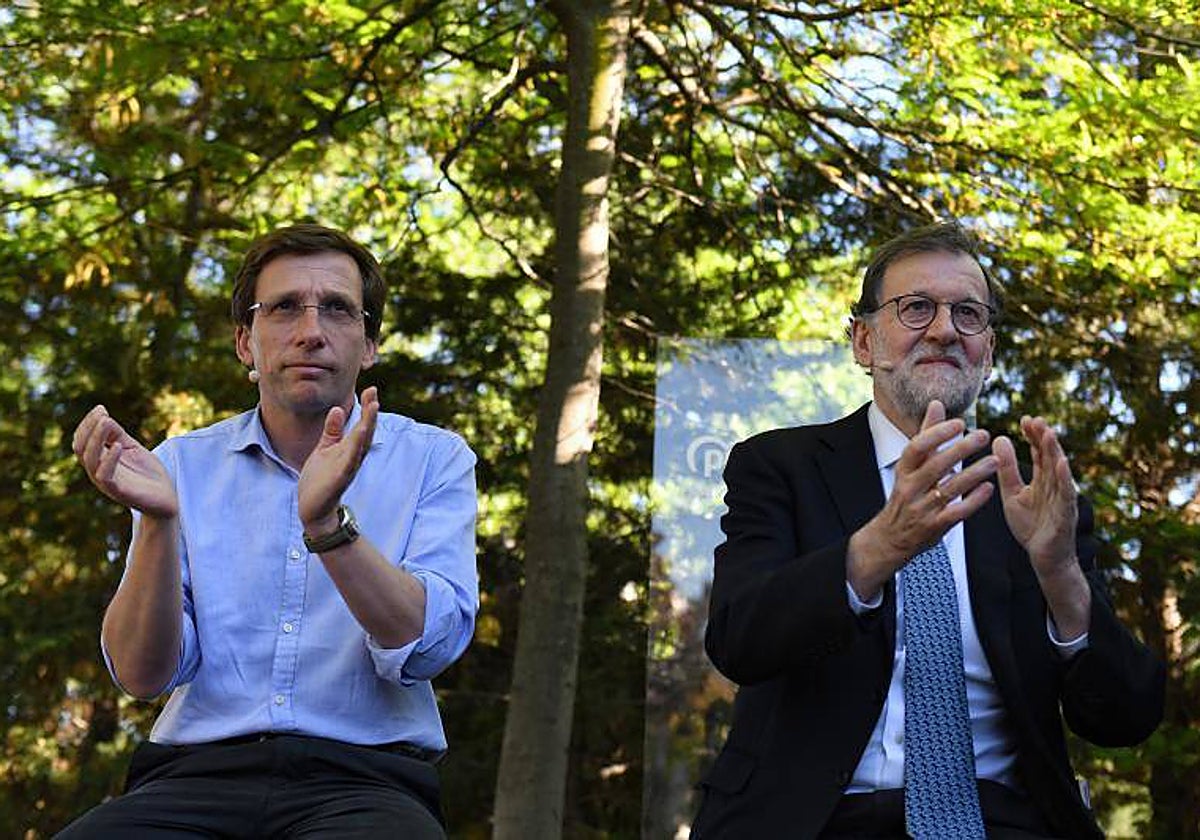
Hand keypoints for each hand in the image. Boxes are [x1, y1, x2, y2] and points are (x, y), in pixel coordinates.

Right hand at [72, 405, 177, 518]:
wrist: (166, 499)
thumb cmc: (148, 474)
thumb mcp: (133, 448)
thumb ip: (118, 435)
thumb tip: (104, 417)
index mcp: (99, 461)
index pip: (82, 441)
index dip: (88, 424)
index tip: (100, 408)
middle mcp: (98, 471)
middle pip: (81, 448)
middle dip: (89, 428)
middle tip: (102, 414)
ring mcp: (106, 483)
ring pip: (90, 460)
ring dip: (96, 438)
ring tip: (106, 422)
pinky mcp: (118, 492)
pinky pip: (105, 476)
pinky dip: (109, 460)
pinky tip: (117, 446)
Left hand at [298, 387, 378, 532]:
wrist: (312, 509)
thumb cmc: (319, 480)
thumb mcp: (324, 449)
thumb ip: (332, 431)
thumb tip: (338, 409)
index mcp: (348, 449)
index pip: (361, 425)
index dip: (367, 408)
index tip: (371, 388)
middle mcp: (352, 457)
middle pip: (365, 432)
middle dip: (371, 413)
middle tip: (374, 393)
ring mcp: (347, 468)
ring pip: (361, 445)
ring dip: (367, 427)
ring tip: (373, 408)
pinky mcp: (339, 479)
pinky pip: (350, 462)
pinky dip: (355, 449)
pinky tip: (359, 437)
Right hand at [848, 401, 996, 598]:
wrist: (891, 537)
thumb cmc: (906, 494)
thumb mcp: (910, 466)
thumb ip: (926, 435)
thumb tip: (936, 404)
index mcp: (904, 471)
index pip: (916, 448)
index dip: (936, 434)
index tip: (959, 422)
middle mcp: (910, 488)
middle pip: (935, 466)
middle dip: (960, 450)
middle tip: (983, 435)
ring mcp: (922, 509)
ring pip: (949, 489)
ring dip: (973, 474)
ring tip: (995, 461)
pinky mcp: (935, 527)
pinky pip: (956, 513)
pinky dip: (973, 501)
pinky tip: (989, 488)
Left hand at [993, 416, 1077, 574]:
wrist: (1044, 559)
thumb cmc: (1031, 526)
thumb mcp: (1012, 494)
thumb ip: (1007, 469)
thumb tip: (999, 438)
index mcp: (1042, 480)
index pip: (1039, 452)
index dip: (1033, 436)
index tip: (1025, 419)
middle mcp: (1055, 485)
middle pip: (1050, 456)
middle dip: (1043, 437)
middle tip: (1035, 419)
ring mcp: (1062, 499)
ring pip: (1059, 471)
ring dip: (1054, 451)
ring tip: (1048, 432)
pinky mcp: (1065, 514)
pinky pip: (1066, 494)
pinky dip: (1064, 478)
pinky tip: (1061, 462)